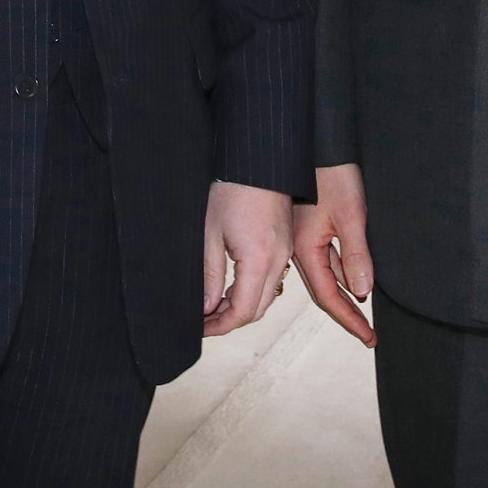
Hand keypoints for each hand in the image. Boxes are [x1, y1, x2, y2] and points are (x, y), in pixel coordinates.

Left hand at [203, 181, 294, 336]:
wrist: (259, 160)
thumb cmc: (232, 189)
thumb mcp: (211, 234)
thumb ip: (211, 275)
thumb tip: (207, 307)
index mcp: (260, 260)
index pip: (243, 311)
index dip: (220, 325)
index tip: (202, 327)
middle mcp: (279, 260)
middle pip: (258, 308)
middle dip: (231, 320)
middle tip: (205, 320)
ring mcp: (285, 252)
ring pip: (268, 295)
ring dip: (243, 306)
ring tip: (215, 305)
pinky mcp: (285, 243)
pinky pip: (273, 278)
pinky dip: (254, 289)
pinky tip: (234, 285)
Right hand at [293, 162, 375, 346]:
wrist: (320, 143)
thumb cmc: (333, 175)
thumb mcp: (351, 216)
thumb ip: (356, 255)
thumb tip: (362, 292)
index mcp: (306, 248)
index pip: (329, 296)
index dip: (349, 319)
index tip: (368, 336)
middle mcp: (300, 248)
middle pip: (324, 291)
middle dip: (346, 313)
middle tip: (367, 333)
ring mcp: (304, 237)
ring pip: (326, 275)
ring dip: (344, 293)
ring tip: (365, 312)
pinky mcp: (311, 226)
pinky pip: (326, 258)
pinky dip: (341, 272)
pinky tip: (355, 276)